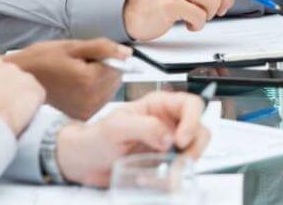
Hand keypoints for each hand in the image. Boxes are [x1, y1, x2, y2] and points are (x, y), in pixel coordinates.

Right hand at [4, 39, 129, 119]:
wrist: (21, 81)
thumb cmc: (42, 61)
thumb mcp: (72, 47)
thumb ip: (103, 48)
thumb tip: (126, 53)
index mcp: (89, 81)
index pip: (119, 65)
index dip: (106, 57)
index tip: (88, 56)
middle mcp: (90, 100)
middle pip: (116, 78)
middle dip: (104, 68)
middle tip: (80, 65)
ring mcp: (87, 111)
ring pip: (110, 88)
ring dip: (100, 79)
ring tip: (76, 75)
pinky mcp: (83, 116)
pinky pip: (101, 98)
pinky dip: (94, 90)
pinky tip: (76, 86)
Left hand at [55, 91, 210, 187]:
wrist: (83, 162)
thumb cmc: (96, 137)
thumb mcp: (116, 128)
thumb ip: (144, 127)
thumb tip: (168, 136)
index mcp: (159, 106)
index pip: (190, 104)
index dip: (192, 120)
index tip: (180, 140)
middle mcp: (168, 123)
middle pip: (200, 129)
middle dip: (195, 147)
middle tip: (181, 160)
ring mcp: (168, 144)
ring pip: (193, 151)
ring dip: (184, 165)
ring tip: (166, 173)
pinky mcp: (163, 163)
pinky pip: (178, 171)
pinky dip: (170, 178)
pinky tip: (149, 178)